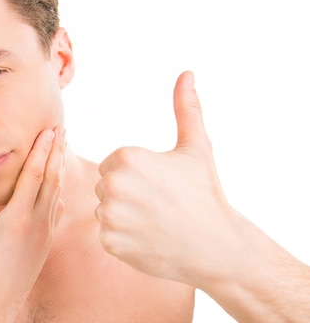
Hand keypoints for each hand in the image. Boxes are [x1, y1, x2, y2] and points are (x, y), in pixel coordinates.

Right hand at [0, 127, 65, 322]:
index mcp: (17, 217)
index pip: (34, 175)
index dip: (42, 150)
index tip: (49, 131)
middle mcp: (37, 223)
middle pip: (53, 179)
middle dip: (57, 152)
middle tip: (61, 129)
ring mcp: (46, 232)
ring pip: (57, 193)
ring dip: (59, 168)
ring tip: (60, 148)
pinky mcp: (48, 240)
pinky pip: (56, 208)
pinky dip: (57, 190)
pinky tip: (55, 181)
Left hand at [95, 71, 235, 286]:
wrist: (216, 247)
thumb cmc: (205, 194)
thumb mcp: (197, 147)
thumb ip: (186, 109)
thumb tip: (187, 74)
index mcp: (127, 158)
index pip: (113, 164)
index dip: (136, 175)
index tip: (159, 186)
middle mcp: (113, 184)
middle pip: (106, 186)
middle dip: (127, 194)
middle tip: (158, 205)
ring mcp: (110, 215)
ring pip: (105, 210)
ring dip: (123, 216)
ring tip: (154, 222)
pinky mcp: (110, 241)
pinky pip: (108, 234)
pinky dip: (123, 238)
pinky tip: (148, 239)